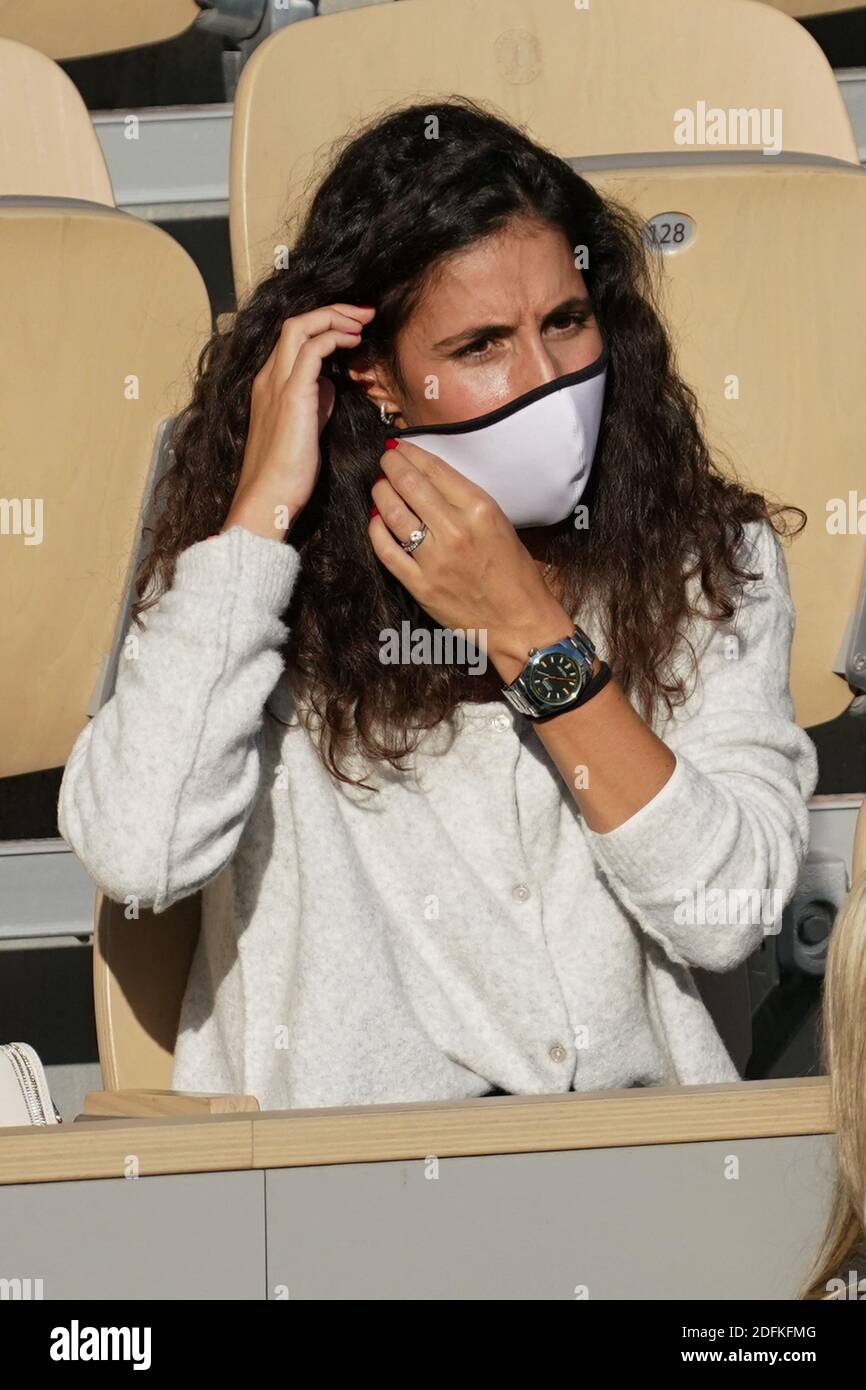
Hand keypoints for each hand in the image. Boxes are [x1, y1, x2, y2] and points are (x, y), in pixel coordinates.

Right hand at [224, 303, 374, 540]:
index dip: (325, 324)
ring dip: (336, 317)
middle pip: (296, 323)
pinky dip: (335, 337)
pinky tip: (354, 342)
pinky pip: (312, 350)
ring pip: (300, 327)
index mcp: (269, 384)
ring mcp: (276, 384)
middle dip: (333, 311)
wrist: (268, 497)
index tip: (354, 327)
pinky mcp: (291, 395)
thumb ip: (315, 402)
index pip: (294, 338)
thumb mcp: (305, 427)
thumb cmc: (287, 472)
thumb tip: (330, 385)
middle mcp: (268, 377)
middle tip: (364, 313)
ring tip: (363, 322)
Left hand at [368, 440, 572, 679]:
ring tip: (380, 486)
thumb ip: (466, 502)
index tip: (401, 447)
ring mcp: (434, 559)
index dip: (412, 453)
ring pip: (392, 512)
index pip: (435, 470)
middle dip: (391, 466)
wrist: (520, 623)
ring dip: (381, 493)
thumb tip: (430, 480)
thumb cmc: (516, 574)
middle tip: (386, 461)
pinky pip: (386, 550)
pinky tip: (377, 521)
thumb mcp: (500, 525)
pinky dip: (376, 529)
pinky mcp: (420, 585)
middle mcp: (455, 530)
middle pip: (409, 484)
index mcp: (481, 510)